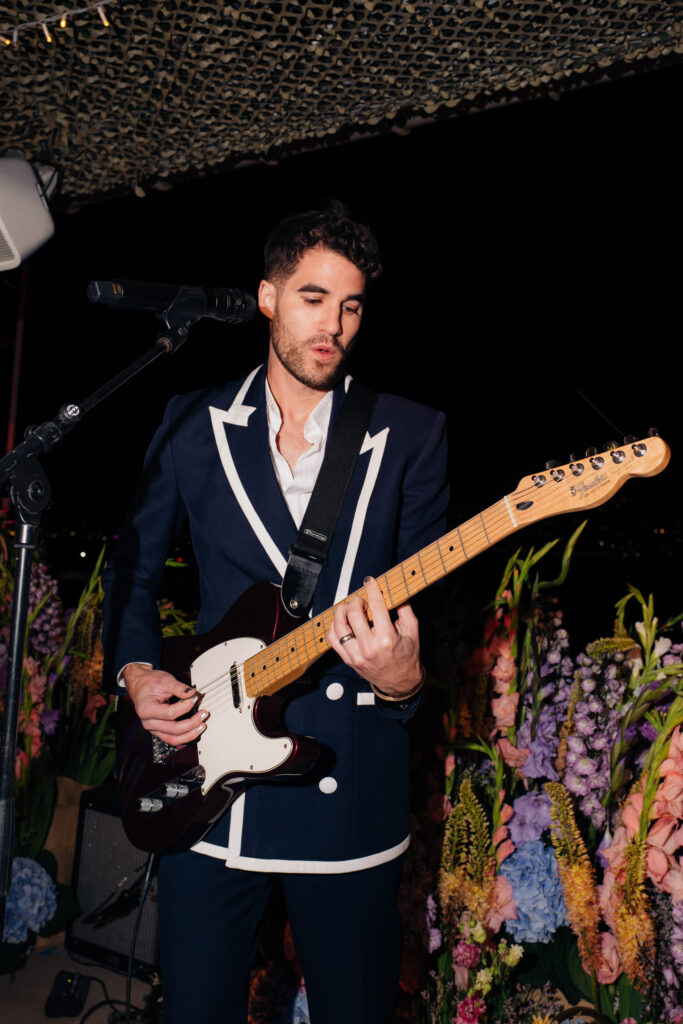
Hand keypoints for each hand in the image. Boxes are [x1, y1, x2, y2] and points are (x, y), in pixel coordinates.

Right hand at [122, 663, 207, 746]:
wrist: (140, 685)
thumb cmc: (150, 683)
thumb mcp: (164, 680)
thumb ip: (178, 687)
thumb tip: (192, 694)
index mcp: (146, 709)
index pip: (170, 713)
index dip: (185, 707)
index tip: (194, 699)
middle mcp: (148, 722)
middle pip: (173, 729)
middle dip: (191, 723)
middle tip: (204, 714)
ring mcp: (153, 728)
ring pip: (173, 739)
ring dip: (190, 734)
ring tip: (202, 726)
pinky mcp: (158, 730)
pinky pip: (172, 738)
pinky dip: (184, 736)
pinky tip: (195, 730)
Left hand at [327, 576, 422, 697]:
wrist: (400, 682)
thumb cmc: (407, 657)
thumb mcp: (412, 632)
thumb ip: (405, 610)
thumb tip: (396, 592)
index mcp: (387, 639)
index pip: (376, 606)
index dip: (372, 589)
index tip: (369, 581)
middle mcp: (370, 648)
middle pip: (354, 614)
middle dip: (356, 601)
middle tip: (361, 600)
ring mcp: (357, 655)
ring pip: (339, 626)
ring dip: (341, 612)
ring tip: (349, 609)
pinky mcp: (349, 660)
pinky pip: (333, 640)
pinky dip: (334, 627)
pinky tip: (342, 622)